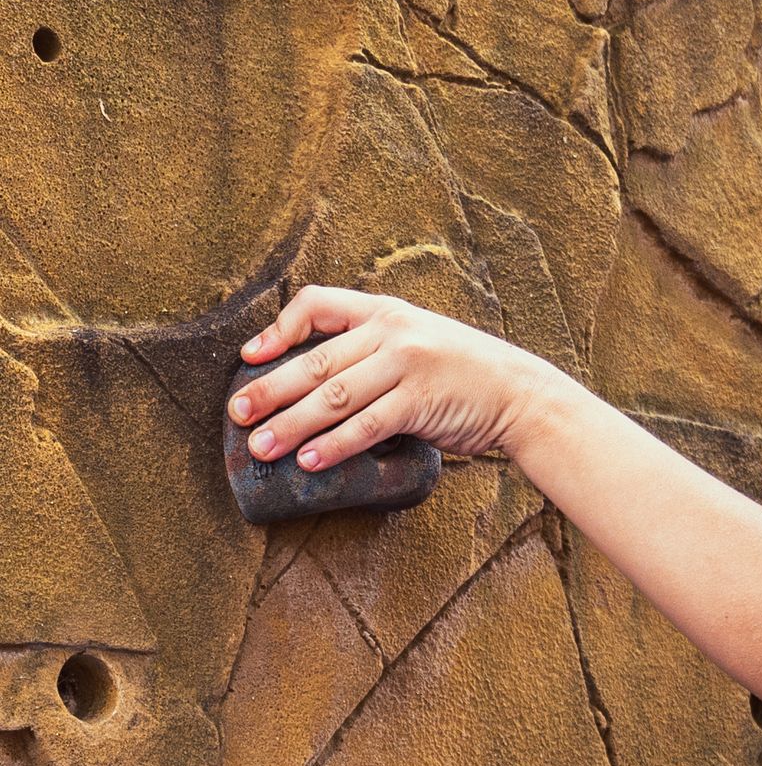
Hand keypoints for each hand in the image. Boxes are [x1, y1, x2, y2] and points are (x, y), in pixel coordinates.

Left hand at [226, 287, 560, 475]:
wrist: (521, 393)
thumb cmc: (464, 375)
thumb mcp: (417, 341)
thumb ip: (374, 350)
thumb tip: (320, 383)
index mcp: (384, 311)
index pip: (317, 304)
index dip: (278, 329)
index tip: (249, 356)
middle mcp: (391, 332)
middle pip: (315, 360)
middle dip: (269, 389)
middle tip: (236, 415)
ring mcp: (406, 365)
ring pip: (334, 396)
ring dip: (292, 425)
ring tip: (262, 448)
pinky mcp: (420, 402)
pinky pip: (366, 426)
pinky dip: (334, 446)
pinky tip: (309, 461)